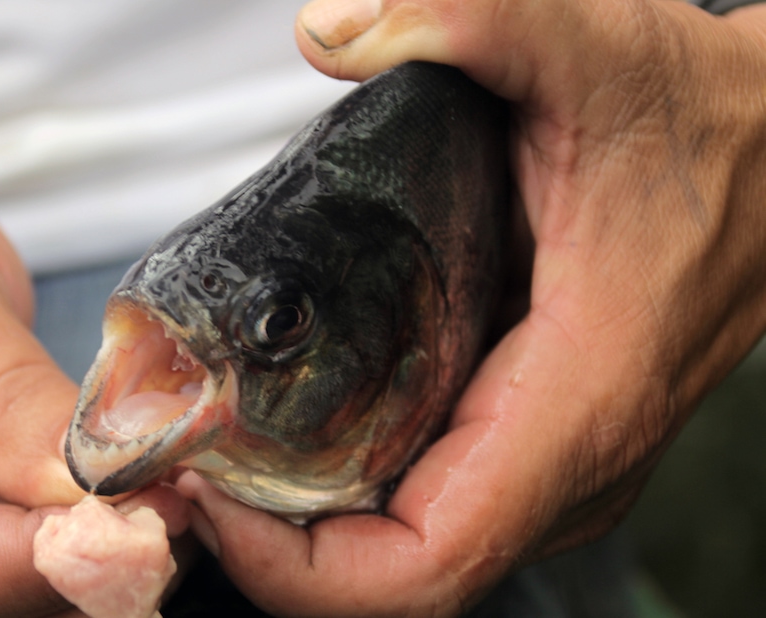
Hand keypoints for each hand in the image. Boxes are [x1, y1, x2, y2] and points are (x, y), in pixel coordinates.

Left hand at [179, 0, 765, 614]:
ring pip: (407, 555)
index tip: (207, 495)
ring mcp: (553, 464)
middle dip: (270, 543)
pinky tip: (286, 429)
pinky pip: (428, 508)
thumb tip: (330, 30)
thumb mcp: (588, 46)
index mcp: (575, 403)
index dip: (295, 567)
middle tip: (181, 458)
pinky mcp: (538, 442)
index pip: (422, 567)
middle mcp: (566, 464)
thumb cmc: (698, 120)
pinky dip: (345, 496)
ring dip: (299, 524)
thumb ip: (470, 17)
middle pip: (392, 579)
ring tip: (215, 444)